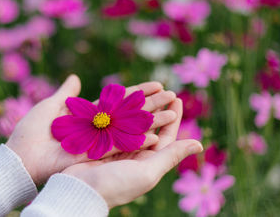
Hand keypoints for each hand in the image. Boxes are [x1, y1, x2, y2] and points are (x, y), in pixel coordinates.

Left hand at [6, 74, 177, 183]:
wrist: (21, 158)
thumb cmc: (31, 132)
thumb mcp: (50, 106)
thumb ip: (66, 93)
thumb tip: (75, 77)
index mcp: (88, 116)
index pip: (119, 101)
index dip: (138, 92)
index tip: (157, 83)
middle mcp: (97, 128)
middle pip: (130, 114)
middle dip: (151, 104)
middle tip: (173, 95)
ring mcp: (99, 143)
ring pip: (131, 130)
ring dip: (152, 122)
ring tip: (174, 113)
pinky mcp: (97, 155)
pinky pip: (122, 148)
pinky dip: (139, 142)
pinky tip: (158, 136)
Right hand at [62, 99, 203, 207]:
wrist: (80, 190)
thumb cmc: (116, 185)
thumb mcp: (148, 171)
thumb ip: (171, 156)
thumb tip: (199, 144)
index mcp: (147, 162)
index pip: (165, 136)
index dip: (172, 118)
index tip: (176, 99)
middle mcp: (133, 153)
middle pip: (149, 126)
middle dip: (158, 107)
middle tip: (164, 89)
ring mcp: (116, 146)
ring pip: (132, 121)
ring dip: (141, 105)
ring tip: (147, 89)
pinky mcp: (99, 141)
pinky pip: (114, 122)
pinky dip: (119, 109)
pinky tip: (123, 97)